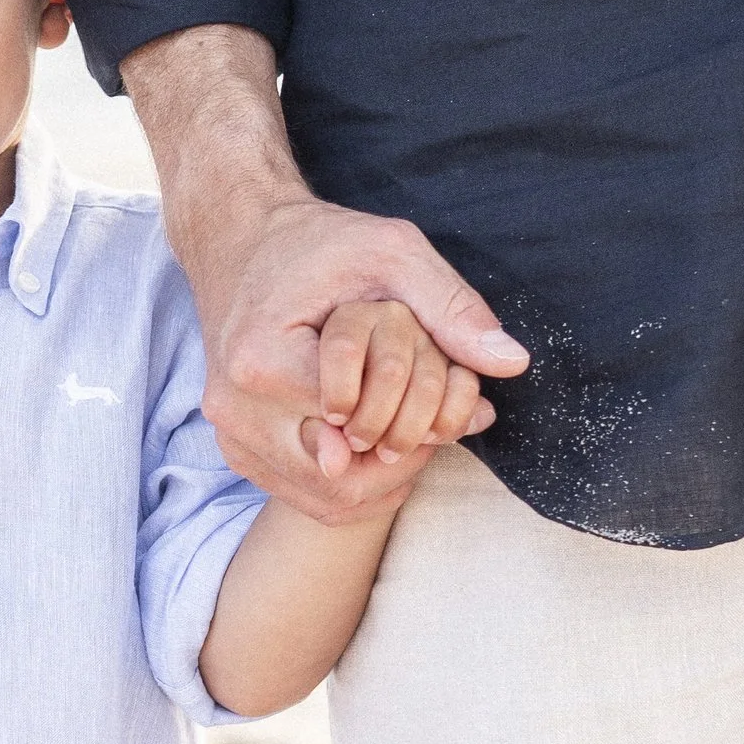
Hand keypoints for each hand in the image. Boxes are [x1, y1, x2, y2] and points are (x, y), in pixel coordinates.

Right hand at [195, 197, 525, 524]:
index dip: (414, 411)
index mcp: (263, 361)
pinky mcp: (239, 453)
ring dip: (383, 475)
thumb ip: (451, 307)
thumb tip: (511, 362)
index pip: (360, 423)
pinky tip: (377, 438)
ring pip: (329, 500)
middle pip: (345, 476)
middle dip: (402, 452)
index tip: (433, 379)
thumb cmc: (317, 245)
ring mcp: (232, 438)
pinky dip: (357, 480)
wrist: (241, 244)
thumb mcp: (393, 252)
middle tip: (427, 413)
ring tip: (403, 423)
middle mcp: (236, 411)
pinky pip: (309, 497)